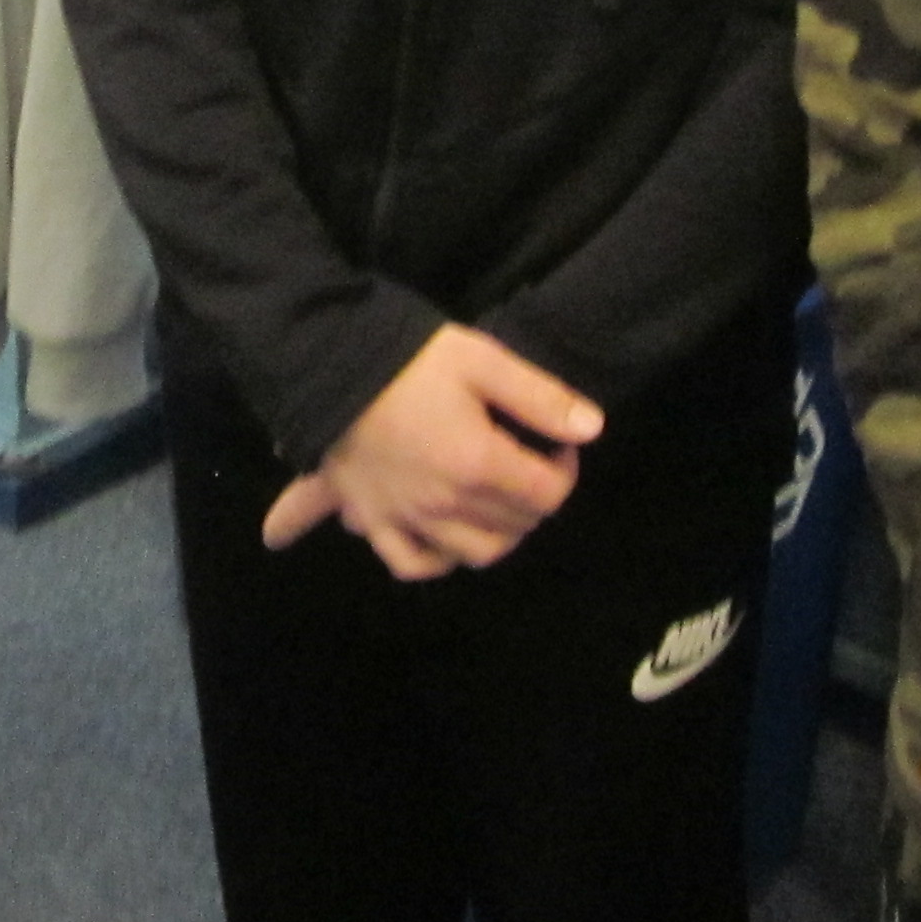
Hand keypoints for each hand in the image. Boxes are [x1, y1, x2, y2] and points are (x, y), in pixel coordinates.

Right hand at [258, 324, 601, 580]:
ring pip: (474, 553)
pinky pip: (412, 562)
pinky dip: (436, 560)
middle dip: (536, 498)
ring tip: (498, 503)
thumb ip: (541, 397)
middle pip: (517, 525)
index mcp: (478, 464)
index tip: (558, 444)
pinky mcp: (373, 519)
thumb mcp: (482, 361)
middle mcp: (447, 504)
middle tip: (530, 465)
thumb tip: (593, 429)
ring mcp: (407, 517)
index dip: (566, 469)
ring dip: (499, 534)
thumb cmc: (409, 358)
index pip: (548, 493)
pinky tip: (445, 541)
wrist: (328, 363)